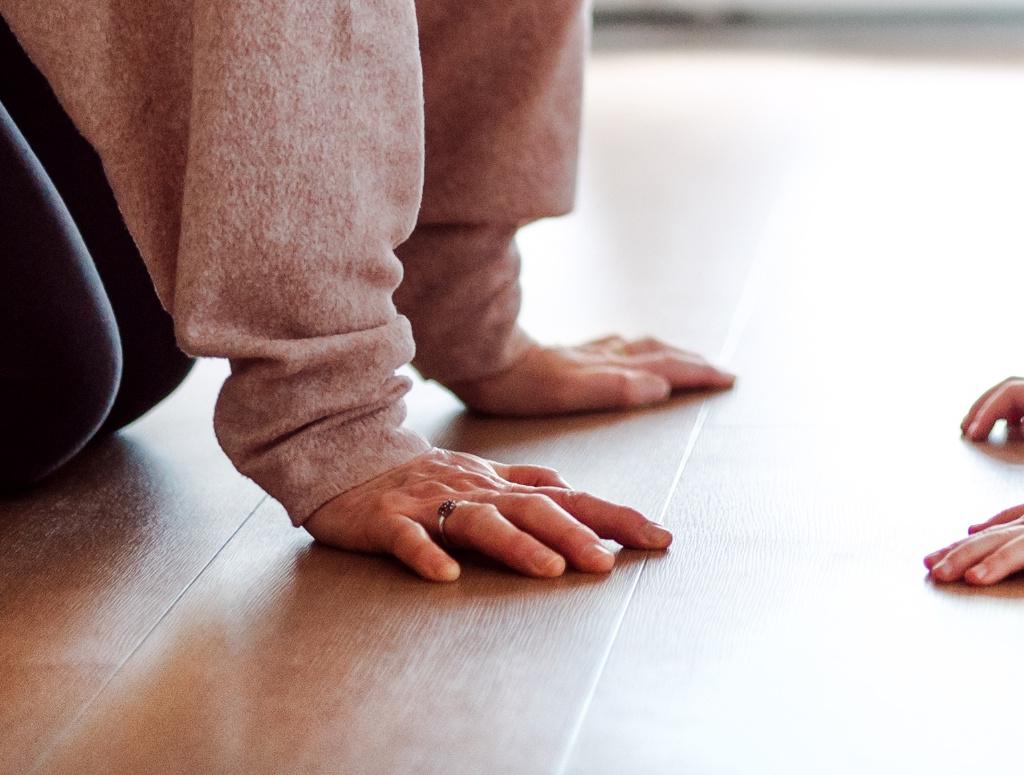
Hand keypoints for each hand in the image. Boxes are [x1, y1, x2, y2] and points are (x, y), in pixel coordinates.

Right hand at [304, 448, 670, 582]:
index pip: (571, 499)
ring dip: (517, 546)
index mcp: (503, 485)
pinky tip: (447, 578)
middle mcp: (477, 490)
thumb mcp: (481, 478)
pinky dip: (428, 556)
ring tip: (551, 570)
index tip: (660, 538)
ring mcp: (433, 504)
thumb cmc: (422, 477)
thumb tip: (569, 485)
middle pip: (535, 510)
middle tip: (611, 564)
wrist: (348, 460)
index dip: (615, 516)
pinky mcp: (388, 521)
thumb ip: (524, 482)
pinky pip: (409, 540)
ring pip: (482, 523)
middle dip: (577, 535)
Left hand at [448, 335, 733, 415]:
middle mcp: (602, 356)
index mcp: (608, 368)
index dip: (697, 374)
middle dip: (692, 361)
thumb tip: (659, 387)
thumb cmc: (518, 384)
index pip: (665, 368)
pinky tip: (626, 348)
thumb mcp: (566, 392)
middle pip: (658, 354)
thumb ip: (613, 388)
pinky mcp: (566, 355)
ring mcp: (585, 353)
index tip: (728, 377)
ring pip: (638, 348)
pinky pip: (614, 347)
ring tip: (686, 357)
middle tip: (720, 370)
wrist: (480, 354)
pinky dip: (635, 349)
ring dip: (669, 352)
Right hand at [960, 376, 1023, 443]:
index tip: (972, 433)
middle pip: (1010, 387)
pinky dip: (1012, 411)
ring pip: (1019, 392)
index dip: (989, 412)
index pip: (1012, 395)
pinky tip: (1008, 426)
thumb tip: (1021, 425)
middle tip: (964, 428)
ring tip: (975, 425)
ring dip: (994, 405)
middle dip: (983, 405)